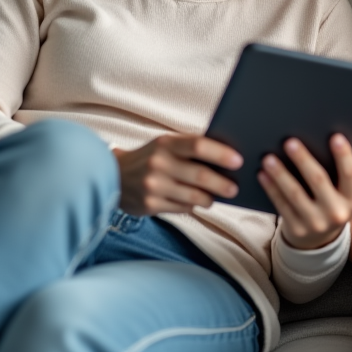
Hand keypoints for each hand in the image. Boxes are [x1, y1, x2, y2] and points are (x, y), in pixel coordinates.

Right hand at [112, 134, 240, 215]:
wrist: (113, 176)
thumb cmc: (150, 157)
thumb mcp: (165, 144)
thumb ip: (190, 148)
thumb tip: (227, 158)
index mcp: (166, 143)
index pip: (198, 145)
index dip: (221, 153)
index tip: (238, 161)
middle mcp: (159, 163)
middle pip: (200, 175)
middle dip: (222, 184)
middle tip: (235, 188)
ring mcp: (154, 186)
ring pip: (194, 196)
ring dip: (210, 199)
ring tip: (216, 197)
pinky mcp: (150, 205)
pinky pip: (183, 208)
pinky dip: (193, 205)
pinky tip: (196, 202)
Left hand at [258, 134, 351, 249]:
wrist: (321, 240)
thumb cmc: (339, 205)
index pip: (351, 175)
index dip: (344, 155)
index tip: (334, 136)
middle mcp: (337, 213)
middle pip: (318, 181)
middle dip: (303, 160)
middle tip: (290, 141)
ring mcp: (315, 223)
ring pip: (295, 194)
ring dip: (281, 174)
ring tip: (269, 157)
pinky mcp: (296, 229)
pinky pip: (281, 205)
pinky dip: (271, 188)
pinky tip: (263, 174)